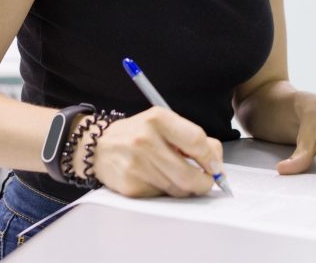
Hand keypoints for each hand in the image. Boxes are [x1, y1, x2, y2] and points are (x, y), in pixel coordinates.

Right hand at [78, 106, 223, 197]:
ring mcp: (136, 165)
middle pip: (189, 174)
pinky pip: (161, 196)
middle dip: (204, 182)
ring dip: (186, 188)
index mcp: (157, 119)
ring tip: (179, 177)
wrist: (99, 146)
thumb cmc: (138, 134)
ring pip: (177, 188)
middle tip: (207, 182)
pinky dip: (166, 192)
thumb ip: (190, 138)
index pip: (196, 141)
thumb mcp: (163, 123)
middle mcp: (145, 140)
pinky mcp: (130, 185)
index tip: (216, 166)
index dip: (211, 158)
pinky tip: (158, 180)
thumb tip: (216, 164)